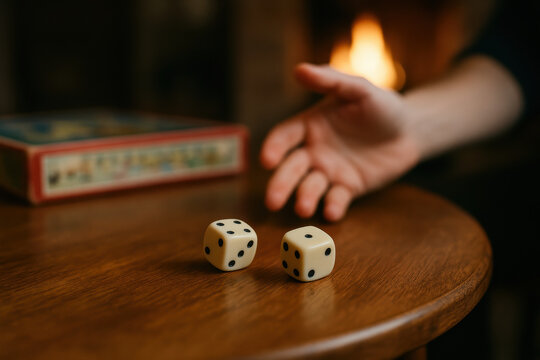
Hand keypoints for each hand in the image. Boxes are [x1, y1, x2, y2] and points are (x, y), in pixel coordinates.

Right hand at [260, 63, 420, 220]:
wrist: (410, 131)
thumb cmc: (381, 106)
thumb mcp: (358, 89)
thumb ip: (330, 81)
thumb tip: (298, 69)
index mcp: (309, 126)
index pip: (284, 138)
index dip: (273, 148)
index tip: (267, 160)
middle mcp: (313, 151)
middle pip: (291, 169)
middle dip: (281, 185)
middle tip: (273, 202)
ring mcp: (329, 171)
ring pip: (310, 187)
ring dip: (305, 198)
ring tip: (303, 209)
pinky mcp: (348, 188)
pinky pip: (337, 199)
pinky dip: (333, 206)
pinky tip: (332, 212)